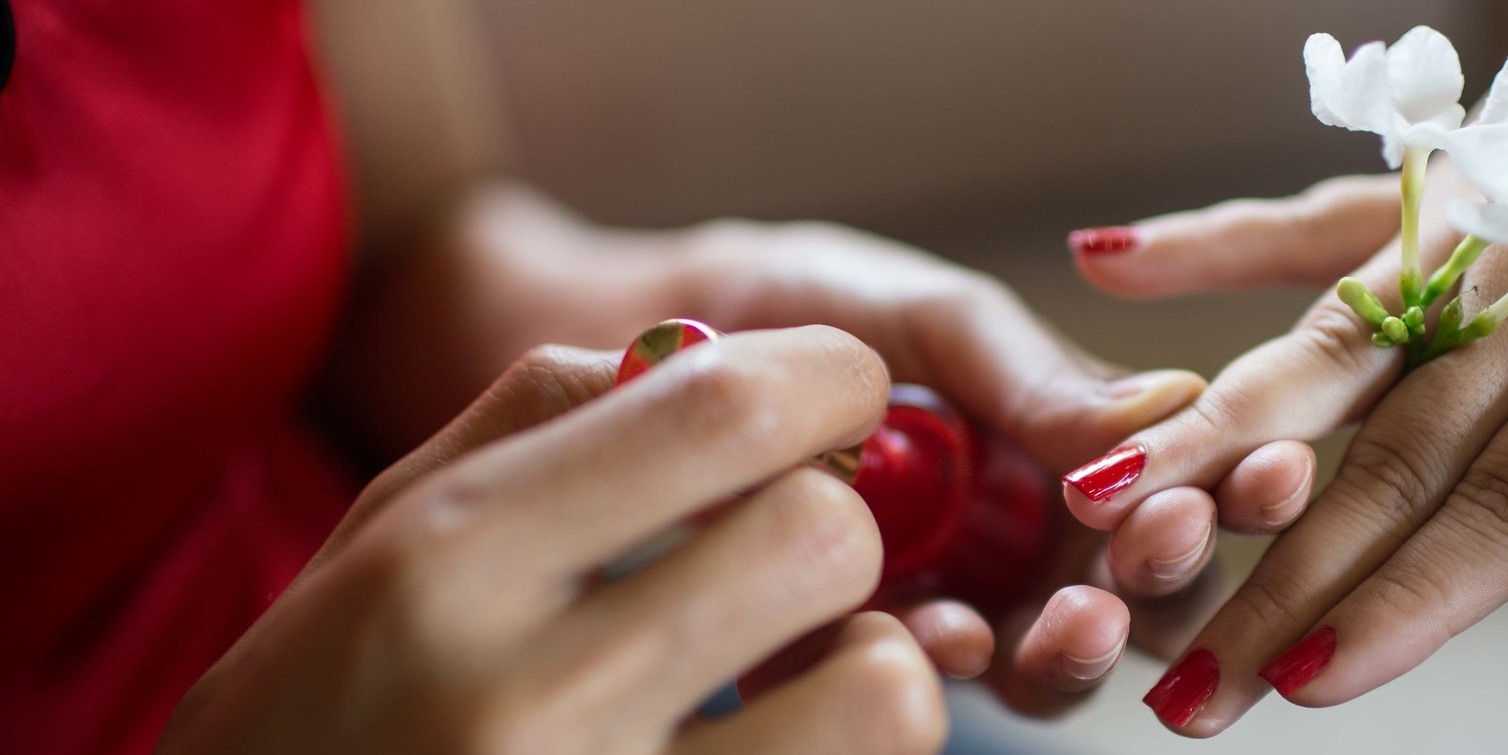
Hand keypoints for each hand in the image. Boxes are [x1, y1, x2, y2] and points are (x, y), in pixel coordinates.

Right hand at [162, 328, 946, 753]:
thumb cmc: (332, 697)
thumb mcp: (389, 534)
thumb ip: (552, 417)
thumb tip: (735, 350)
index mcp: (449, 562)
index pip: (722, 411)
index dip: (832, 380)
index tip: (845, 396)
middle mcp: (527, 695)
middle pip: (819, 538)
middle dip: (843, 524)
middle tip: (802, 549)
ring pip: (880, 694)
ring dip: (871, 664)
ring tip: (800, 672)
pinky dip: (840, 751)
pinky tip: (766, 742)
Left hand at [656, 219, 1227, 714]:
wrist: (627, 336)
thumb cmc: (794, 305)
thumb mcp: (927, 317)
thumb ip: (1031, 371)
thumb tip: (1171, 408)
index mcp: (1062, 452)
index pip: (1180, 490)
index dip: (1235, 493)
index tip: (1261, 473)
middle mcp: (1018, 543)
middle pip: (1135, 599)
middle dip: (1162, 582)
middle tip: (1156, 544)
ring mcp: (943, 602)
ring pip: (1047, 667)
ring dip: (1074, 650)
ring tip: (1069, 617)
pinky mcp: (847, 651)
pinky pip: (913, 686)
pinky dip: (941, 668)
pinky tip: (941, 634)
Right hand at [1067, 0, 1507, 734]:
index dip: (1417, 592)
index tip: (1317, 676)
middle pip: (1394, 460)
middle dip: (1283, 582)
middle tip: (1188, 687)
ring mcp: (1472, 223)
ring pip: (1322, 356)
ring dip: (1215, 449)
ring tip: (1111, 517)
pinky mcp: (1441, 171)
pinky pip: (1310, 220)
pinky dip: (1208, 243)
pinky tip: (1108, 269)